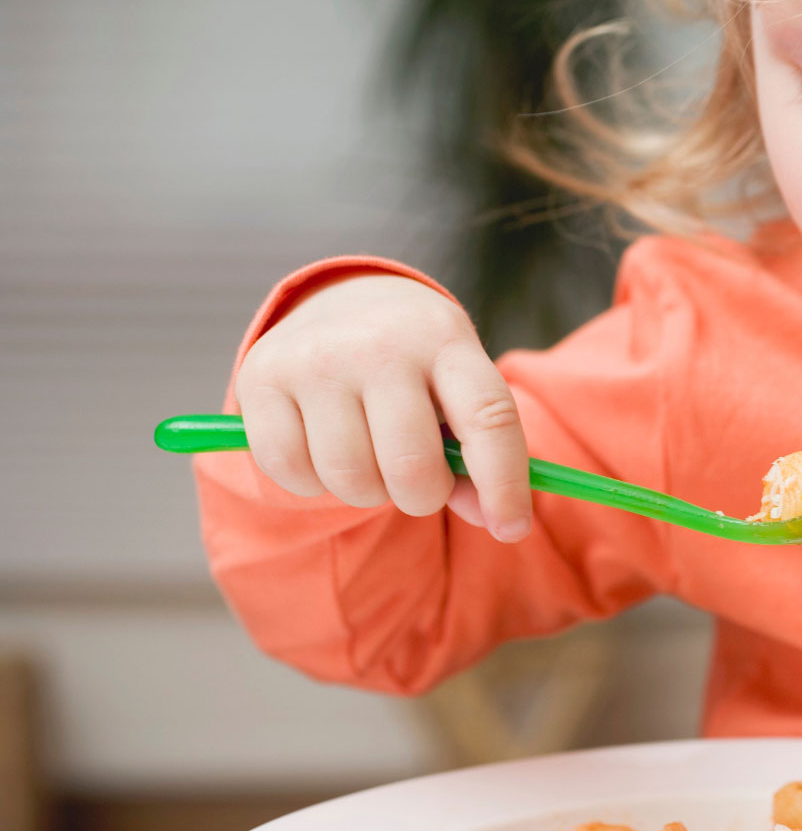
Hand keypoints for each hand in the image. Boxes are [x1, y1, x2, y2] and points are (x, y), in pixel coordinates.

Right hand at [234, 274, 532, 541]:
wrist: (339, 301)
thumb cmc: (417, 368)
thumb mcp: (457, 392)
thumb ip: (480, 458)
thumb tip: (494, 521)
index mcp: (445, 339)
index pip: (488, 418)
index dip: (505, 483)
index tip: (512, 529)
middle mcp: (380, 342)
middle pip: (412, 467)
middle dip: (422, 496)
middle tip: (418, 479)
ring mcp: (316, 357)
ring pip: (351, 479)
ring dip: (368, 491)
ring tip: (370, 456)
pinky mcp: (261, 377)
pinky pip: (293, 473)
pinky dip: (313, 482)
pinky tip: (324, 447)